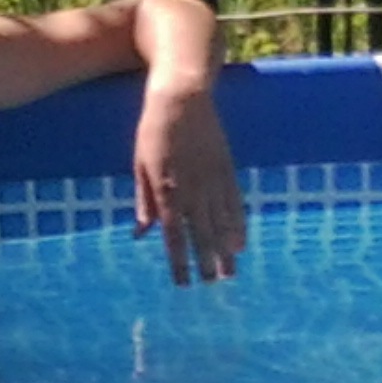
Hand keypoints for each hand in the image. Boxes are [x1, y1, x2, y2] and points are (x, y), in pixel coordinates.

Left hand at [133, 86, 245, 284]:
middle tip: (211, 285)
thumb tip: (141, 233)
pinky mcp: (227, 169)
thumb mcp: (140, 165)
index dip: (178, 261)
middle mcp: (192, 190)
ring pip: (220, 223)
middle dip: (205, 262)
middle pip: (200, 234)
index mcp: (166, 190)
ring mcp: (213, 180)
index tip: (182, 283)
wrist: (182, 98)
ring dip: (224, 251)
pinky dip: (239, 225)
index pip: (173, 235)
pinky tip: (241, 243)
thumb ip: (144, 200)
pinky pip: (235, 203)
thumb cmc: (154, 132)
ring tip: (229, 274)